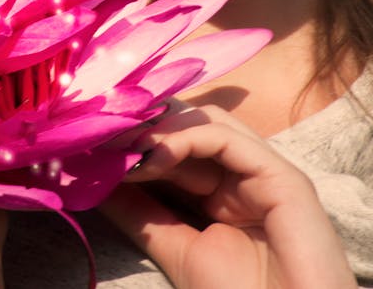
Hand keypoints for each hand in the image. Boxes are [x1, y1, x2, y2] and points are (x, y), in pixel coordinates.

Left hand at [98, 103, 354, 288]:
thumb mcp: (176, 250)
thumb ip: (142, 214)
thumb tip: (97, 183)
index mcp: (223, 190)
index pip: (174, 142)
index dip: (133, 136)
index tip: (87, 139)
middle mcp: (246, 174)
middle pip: (190, 124)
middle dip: (142, 123)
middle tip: (96, 130)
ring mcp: (267, 173)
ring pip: (208, 122)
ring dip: (158, 126)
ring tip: (119, 142)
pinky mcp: (285, 178)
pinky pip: (228, 140)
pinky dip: (185, 139)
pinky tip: (151, 156)